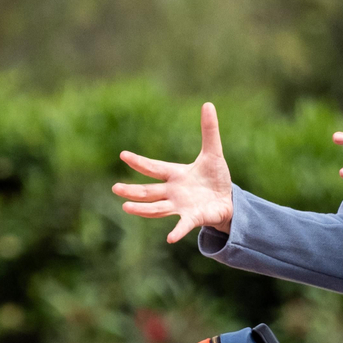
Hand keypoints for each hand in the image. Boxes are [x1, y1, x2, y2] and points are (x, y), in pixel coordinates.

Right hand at [113, 102, 235, 243]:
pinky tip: (169, 238)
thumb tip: (208, 104)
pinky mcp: (192, 218)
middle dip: (132, 190)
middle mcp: (173, 192)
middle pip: (149, 191)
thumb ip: (209, 131)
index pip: (154, 167)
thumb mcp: (213, 153)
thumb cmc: (216, 178)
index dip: (139, 162)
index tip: (123, 155)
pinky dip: (176, 231)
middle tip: (115, 189)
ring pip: (157, 208)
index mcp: (175, 174)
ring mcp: (180, 206)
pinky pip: (182, 226)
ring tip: (126, 207)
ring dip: (142, 209)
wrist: (227, 201)